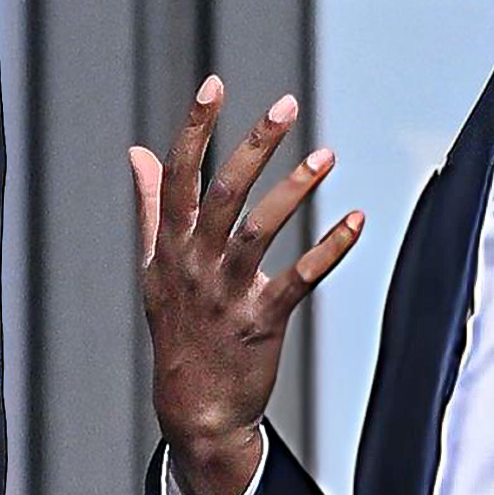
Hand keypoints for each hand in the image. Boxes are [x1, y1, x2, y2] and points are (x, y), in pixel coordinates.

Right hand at [129, 75, 363, 494]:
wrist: (194, 408)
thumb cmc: (177, 329)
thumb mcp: (154, 268)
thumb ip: (150, 207)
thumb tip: (138, 152)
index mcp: (170, 247)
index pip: (177, 177)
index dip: (194, 129)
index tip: (214, 85)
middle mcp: (196, 265)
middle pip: (222, 195)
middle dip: (253, 146)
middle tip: (285, 105)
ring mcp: (227, 294)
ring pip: (260, 231)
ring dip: (295, 190)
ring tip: (327, 155)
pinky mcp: (261, 321)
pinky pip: (300, 279)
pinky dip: (330, 249)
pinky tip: (355, 221)